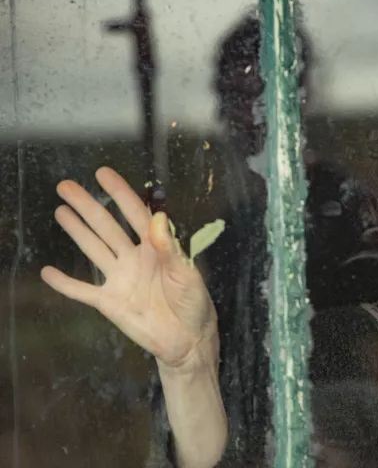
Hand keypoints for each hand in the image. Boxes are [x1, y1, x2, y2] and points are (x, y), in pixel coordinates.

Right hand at [41, 167, 217, 368]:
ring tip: (60, 211)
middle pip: (106, 226)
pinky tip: (47, 272)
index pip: (135, 214)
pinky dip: (65, 283)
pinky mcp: (110, 302)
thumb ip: (171, 249)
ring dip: (77, 231)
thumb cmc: (194, 304)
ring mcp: (120, 279)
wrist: (188, 341)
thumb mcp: (188, 275)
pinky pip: (82, 291)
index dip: (120, 193)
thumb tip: (159, 218)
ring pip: (93, 249)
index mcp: (156, 248)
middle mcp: (134, 258)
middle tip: (66, 186)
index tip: (103, 174)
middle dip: (87, 206)